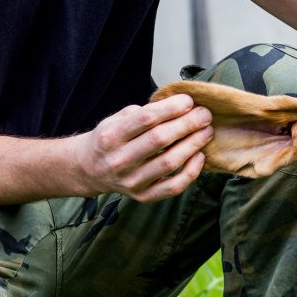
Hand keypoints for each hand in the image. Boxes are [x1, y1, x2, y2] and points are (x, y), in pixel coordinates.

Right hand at [75, 94, 211, 201]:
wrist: (90, 170)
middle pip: (160, 139)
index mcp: (111, 136)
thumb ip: (144, 113)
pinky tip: (199, 156)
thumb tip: (179, 105)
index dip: (171, 108)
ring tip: (206, 131)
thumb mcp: (117, 119)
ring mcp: (132, 181)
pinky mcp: (143, 196)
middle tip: (204, 114)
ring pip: (170, 162)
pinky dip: (191, 172)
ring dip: (193, 144)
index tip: (189, 101)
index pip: (146, 119)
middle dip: (187, 124)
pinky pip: (173, 186)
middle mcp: (120, 160)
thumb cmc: (110, 139)